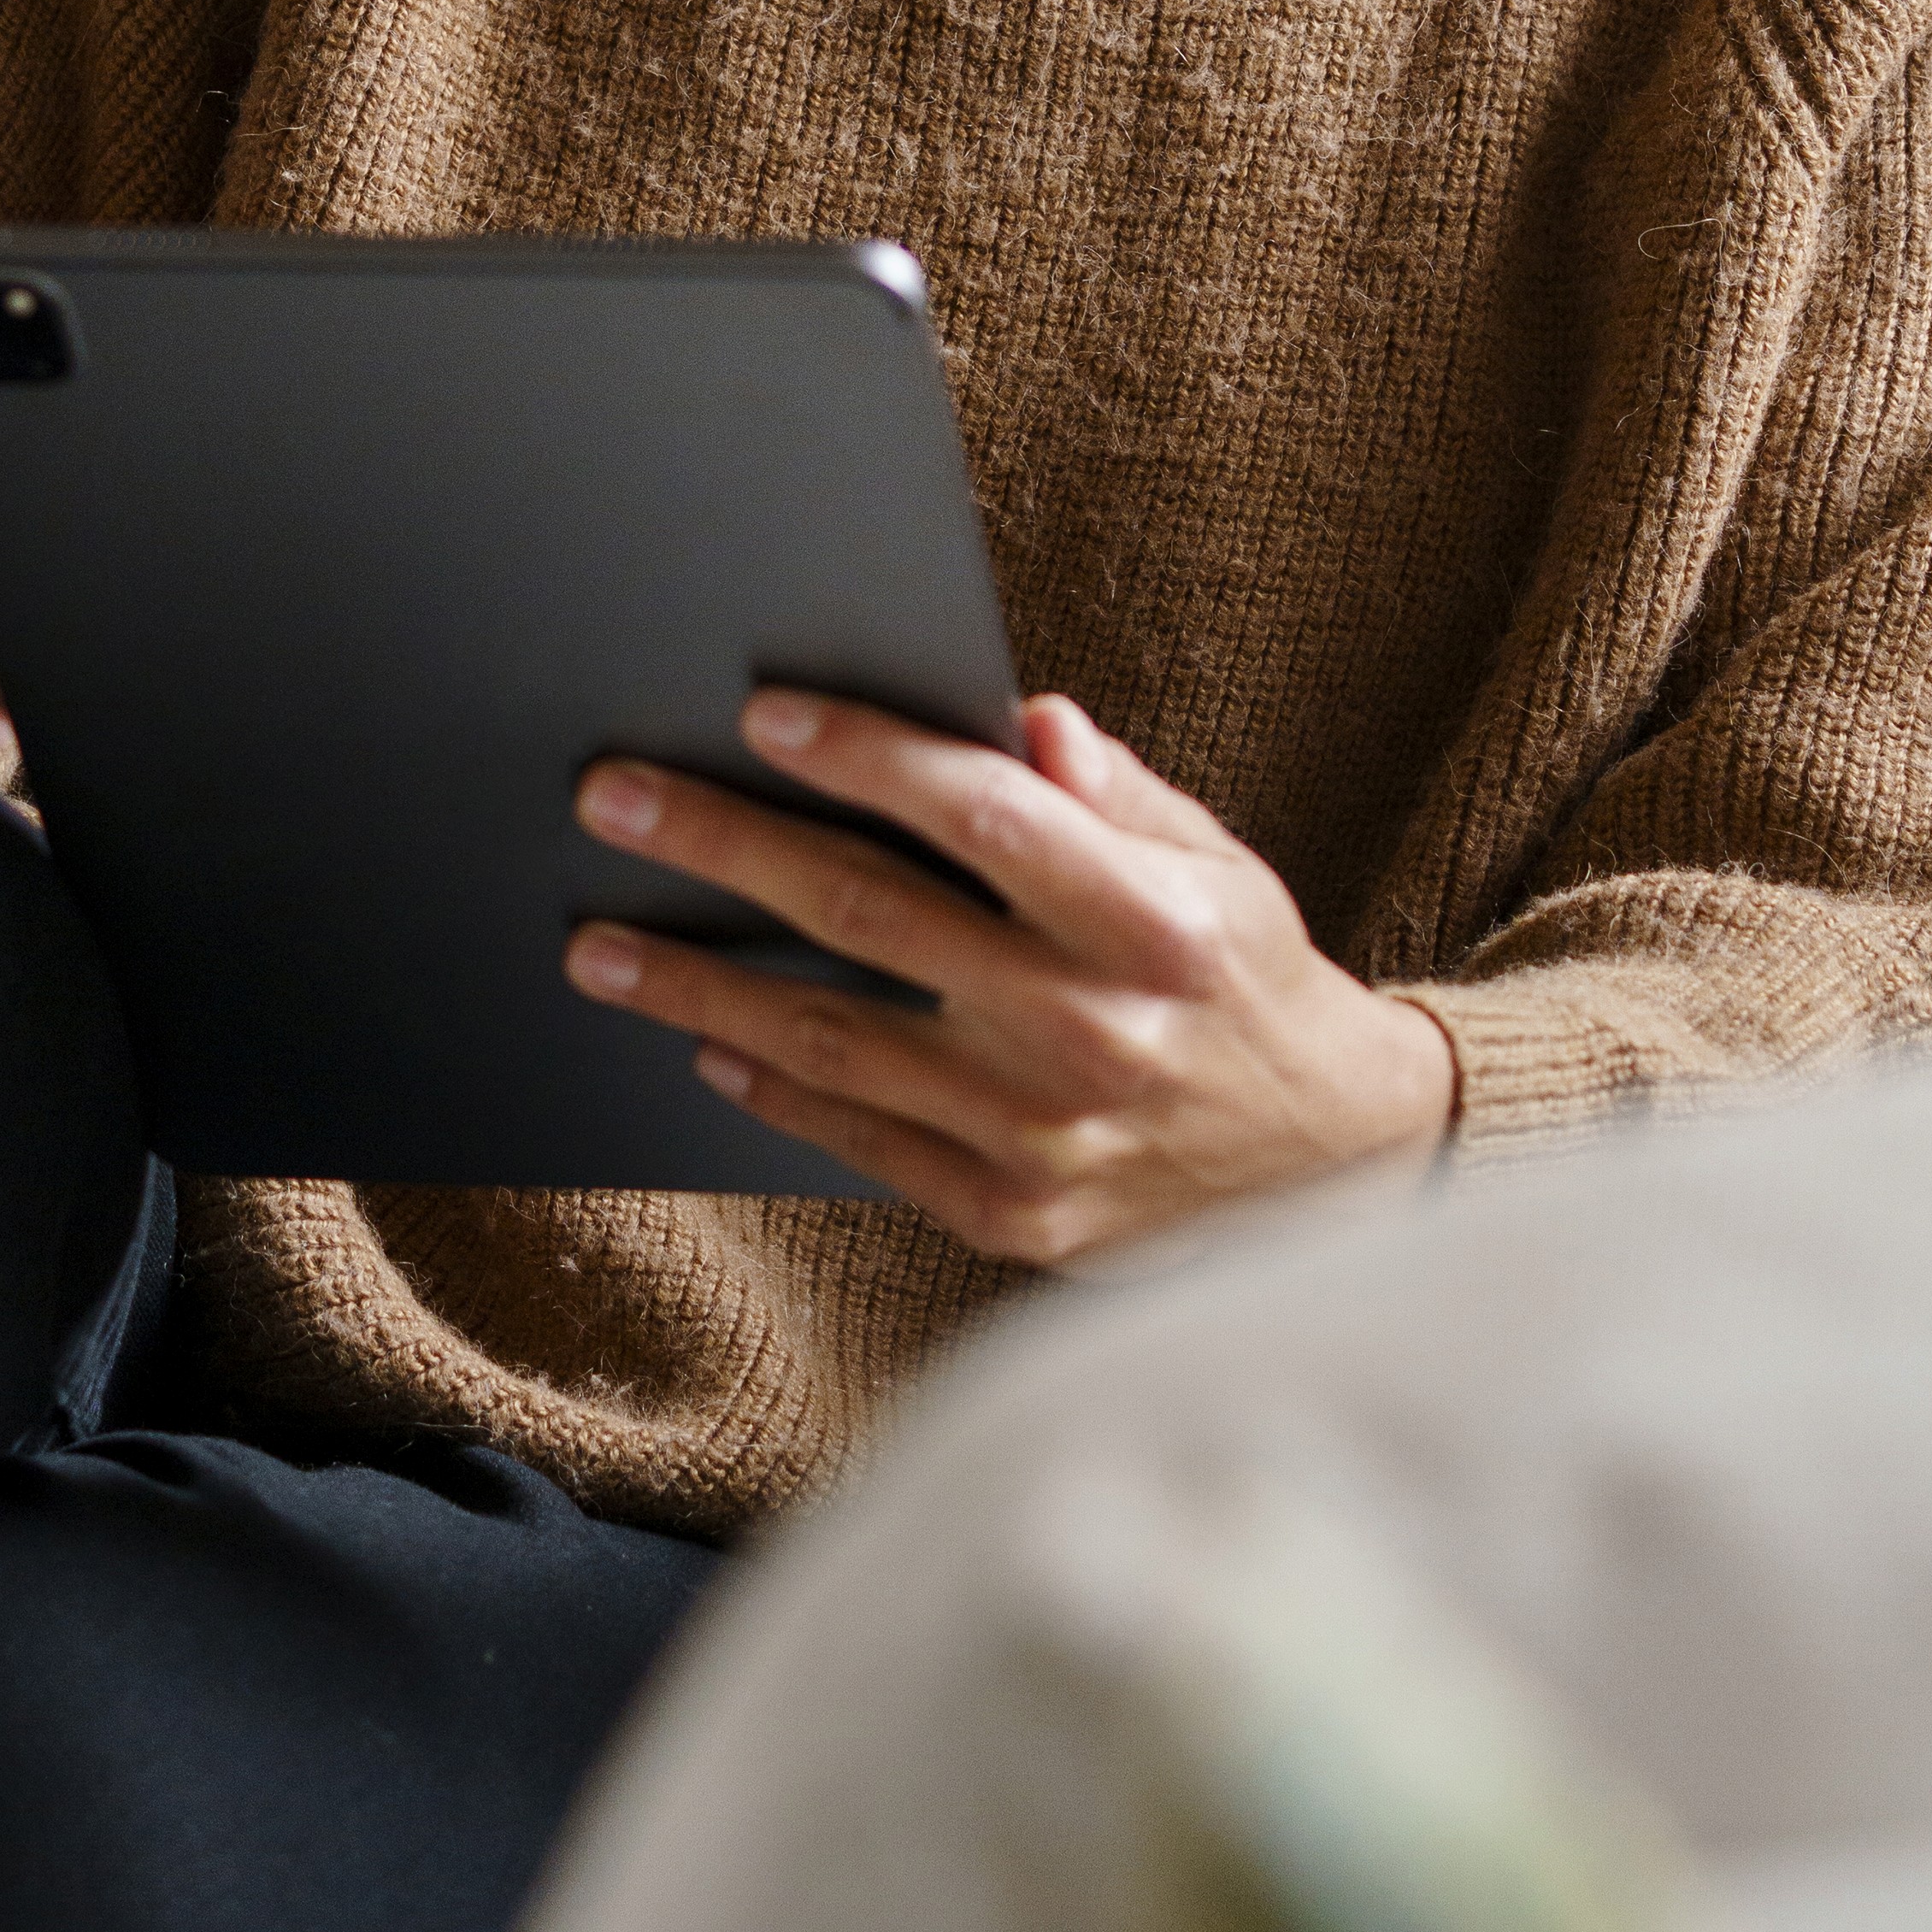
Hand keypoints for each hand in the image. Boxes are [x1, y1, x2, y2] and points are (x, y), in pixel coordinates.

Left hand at [565, 686, 1456, 1271]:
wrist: (1333, 1170)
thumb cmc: (1251, 988)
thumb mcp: (1222, 869)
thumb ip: (1117, 796)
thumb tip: (1022, 720)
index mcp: (1154, 923)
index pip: (984, 816)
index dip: (866, 759)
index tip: (761, 715)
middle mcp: (1094, 1029)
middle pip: (870, 917)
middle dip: (725, 848)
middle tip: (614, 800)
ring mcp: (1045, 1135)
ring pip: (834, 1042)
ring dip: (699, 985)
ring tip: (598, 944)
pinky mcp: (1015, 1216)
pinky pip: (864, 1143)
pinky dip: (776, 1092)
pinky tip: (706, 1042)